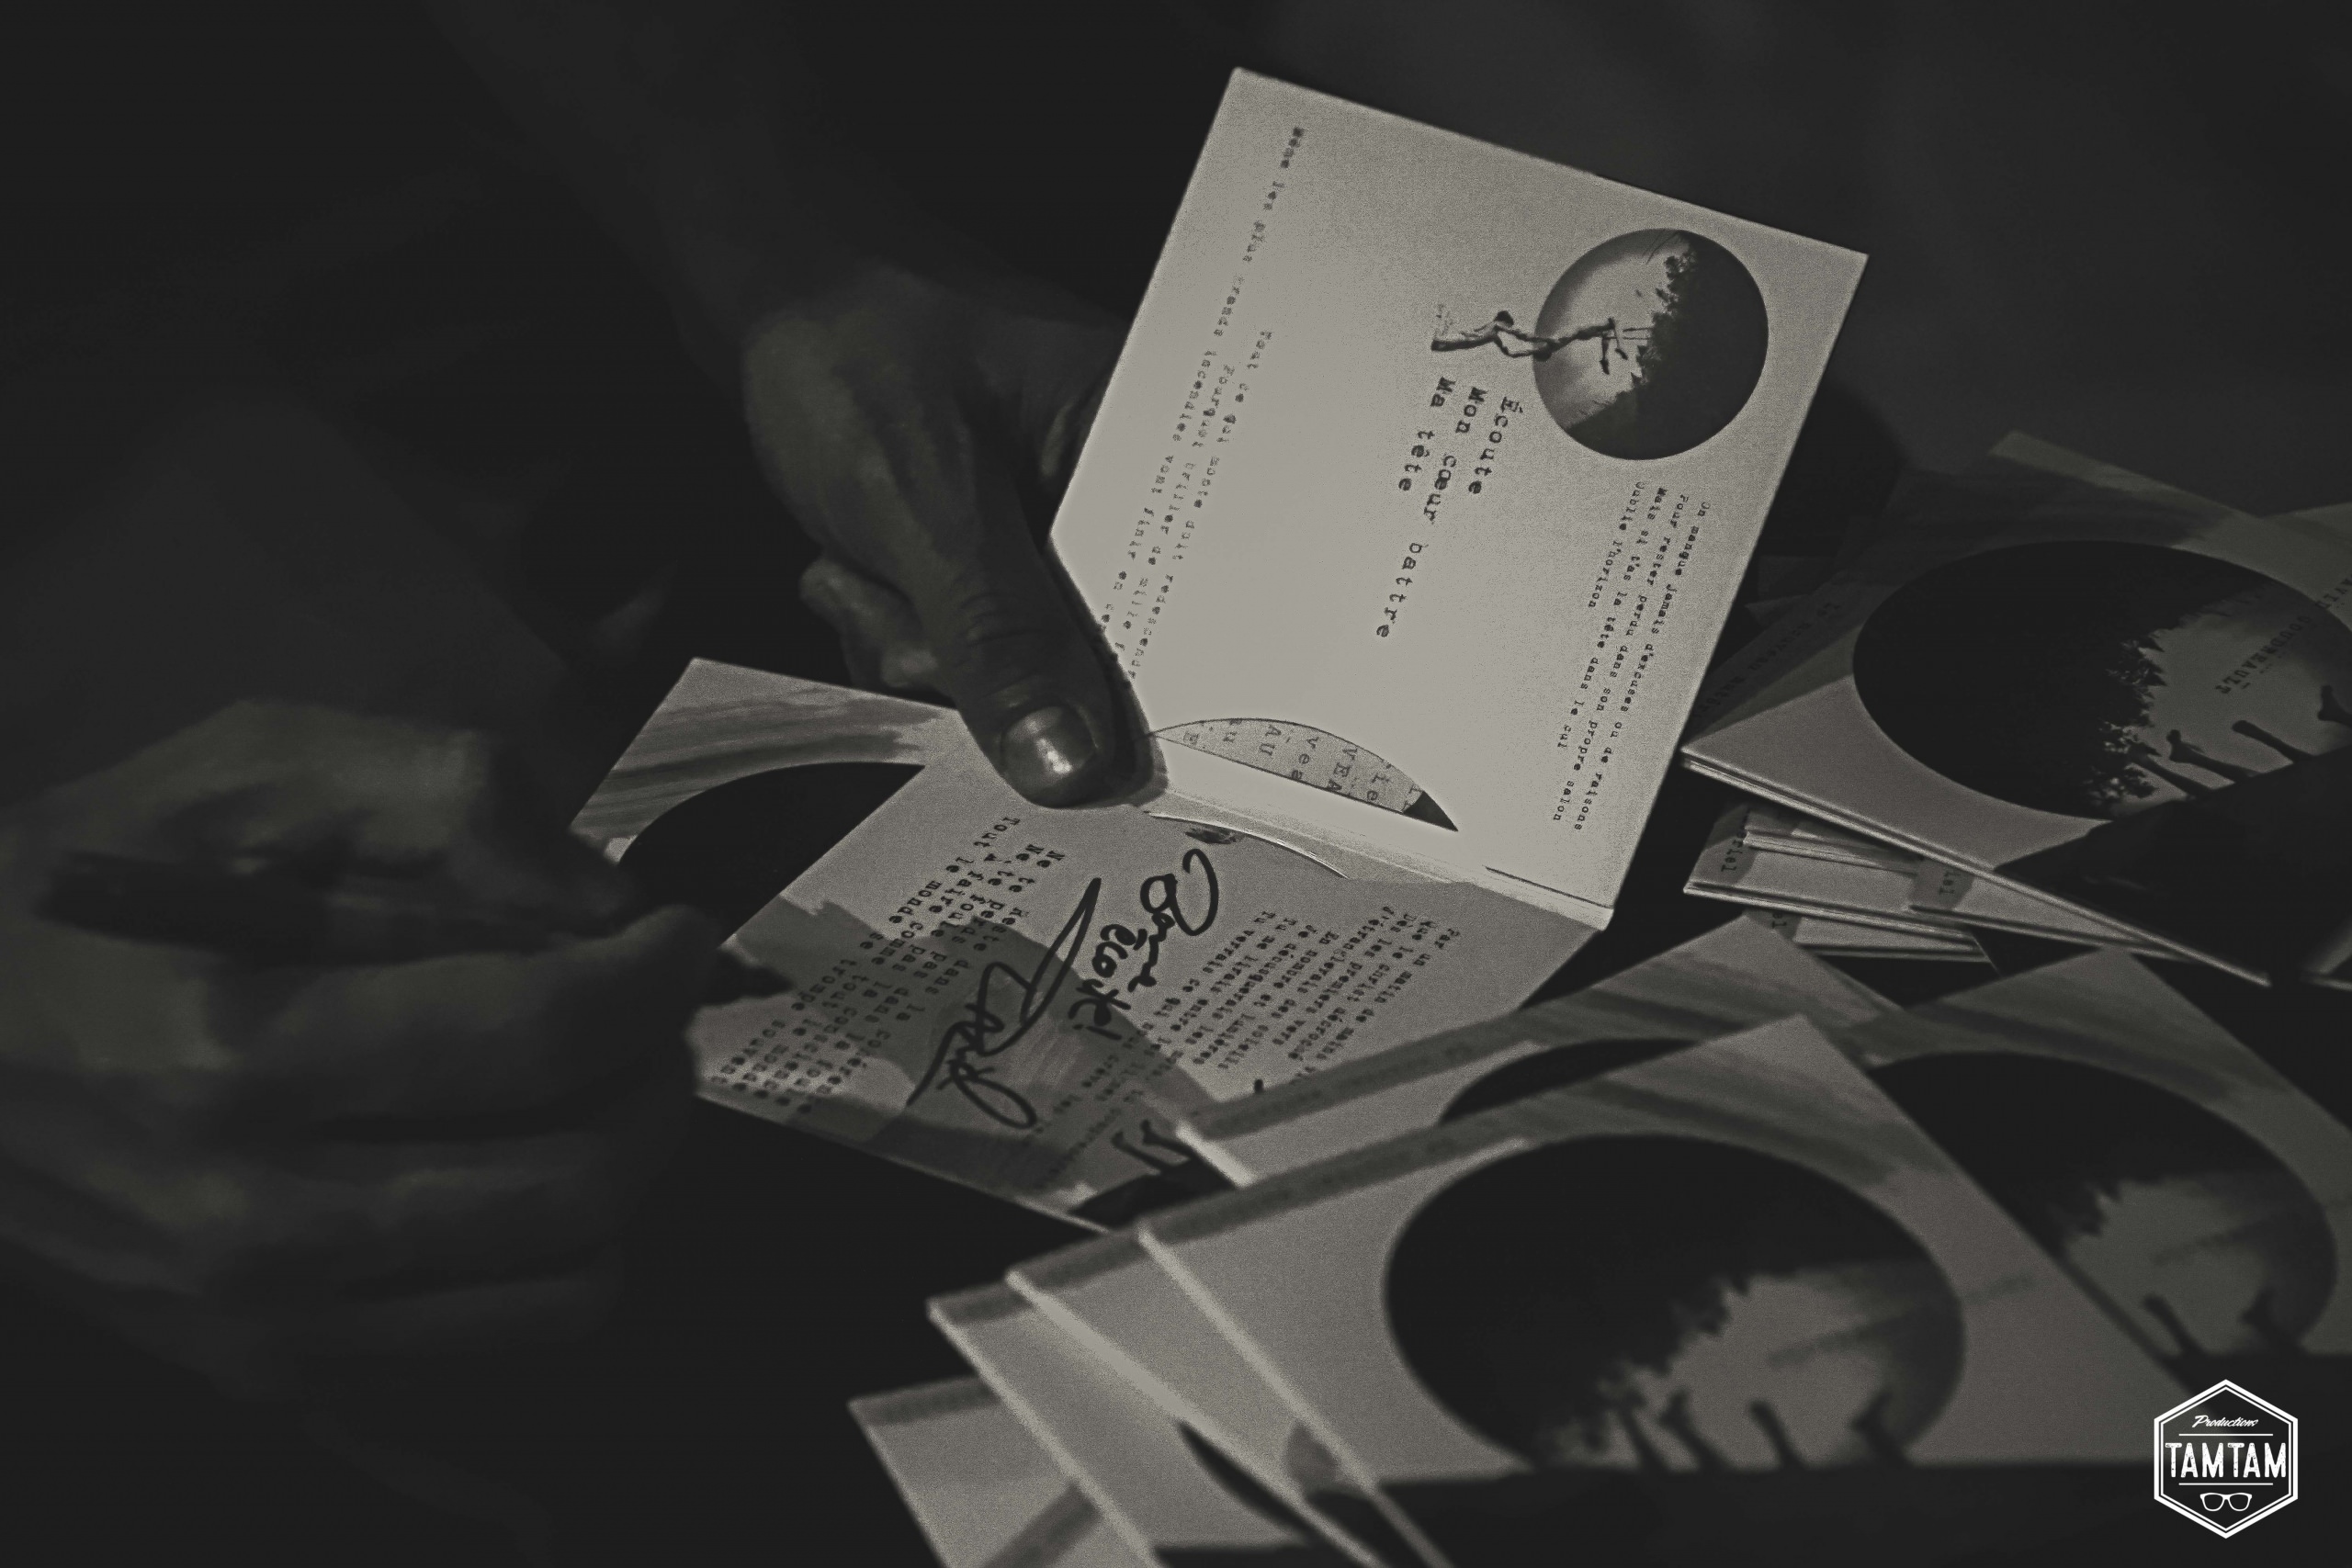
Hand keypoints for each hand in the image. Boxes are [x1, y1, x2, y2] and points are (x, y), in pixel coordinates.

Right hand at [0, 703, 716, 1395]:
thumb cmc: (94, 886)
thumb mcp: (252, 770)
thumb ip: (445, 796)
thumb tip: (602, 899)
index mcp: (242, 1049)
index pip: (537, 1032)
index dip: (652, 975)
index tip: (676, 933)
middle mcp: (259, 1217)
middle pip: (579, 1176)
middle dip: (657, 1073)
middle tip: (645, 1008)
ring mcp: (267, 1317)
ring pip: (568, 1277)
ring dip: (625, 1169)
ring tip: (588, 1084)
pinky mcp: (272, 1370)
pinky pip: (503, 1333)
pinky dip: (557, 1252)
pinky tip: (517, 1165)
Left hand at [741, 265, 1132, 804]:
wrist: (757, 285)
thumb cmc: (844, 339)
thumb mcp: (920, 497)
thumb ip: (999, 634)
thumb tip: (1073, 767)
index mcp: (1152, 439)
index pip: (1196, 607)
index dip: (1140, 698)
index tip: (1075, 754)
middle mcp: (1123, 487)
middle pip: (1105, 660)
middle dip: (985, 668)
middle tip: (906, 611)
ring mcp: (1060, 526)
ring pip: (1024, 672)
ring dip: (923, 650)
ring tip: (865, 565)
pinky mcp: (1005, 555)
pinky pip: (977, 655)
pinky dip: (906, 637)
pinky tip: (860, 572)